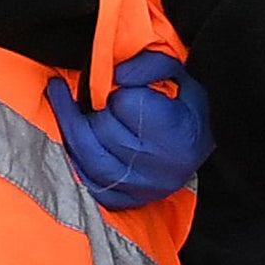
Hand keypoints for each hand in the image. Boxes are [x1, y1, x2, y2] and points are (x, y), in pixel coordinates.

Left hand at [45, 50, 212, 213]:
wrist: (201, 143)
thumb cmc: (187, 103)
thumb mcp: (179, 73)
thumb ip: (149, 64)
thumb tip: (116, 75)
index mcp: (176, 133)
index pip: (125, 104)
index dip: (117, 92)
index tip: (122, 88)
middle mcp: (160, 167)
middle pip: (101, 132)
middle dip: (91, 110)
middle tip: (88, 94)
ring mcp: (142, 188)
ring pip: (88, 159)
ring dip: (72, 128)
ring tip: (63, 102)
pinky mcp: (129, 200)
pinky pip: (89, 183)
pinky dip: (75, 159)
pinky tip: (72, 138)